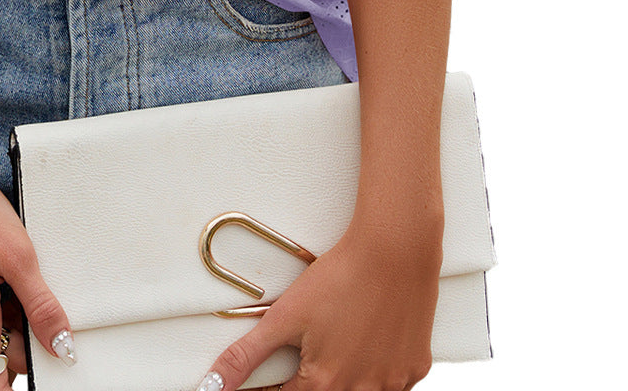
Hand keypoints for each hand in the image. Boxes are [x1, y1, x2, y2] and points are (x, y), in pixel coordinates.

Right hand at [0, 160, 77, 387]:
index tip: (41, 377)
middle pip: (1, 353)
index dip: (16, 389)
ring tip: (21, 270)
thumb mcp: (17, 255)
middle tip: (42, 294)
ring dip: (14, 312)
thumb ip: (40, 306)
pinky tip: (7, 266)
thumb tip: (61, 347)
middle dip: (27, 336)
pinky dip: (0, 297)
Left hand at [196, 210, 442, 390]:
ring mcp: (391, 383)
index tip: (276, 378)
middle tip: (315, 351)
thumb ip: (246, 356)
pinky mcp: (414, 368)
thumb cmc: (341, 276)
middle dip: (312, 381)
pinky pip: (393, 384)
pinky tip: (370, 347)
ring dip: (345, 378)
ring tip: (341, 344)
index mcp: (324, 382)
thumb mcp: (285, 316)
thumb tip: (212, 385)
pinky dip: (378, 373)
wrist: (395, 251)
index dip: (276, 388)